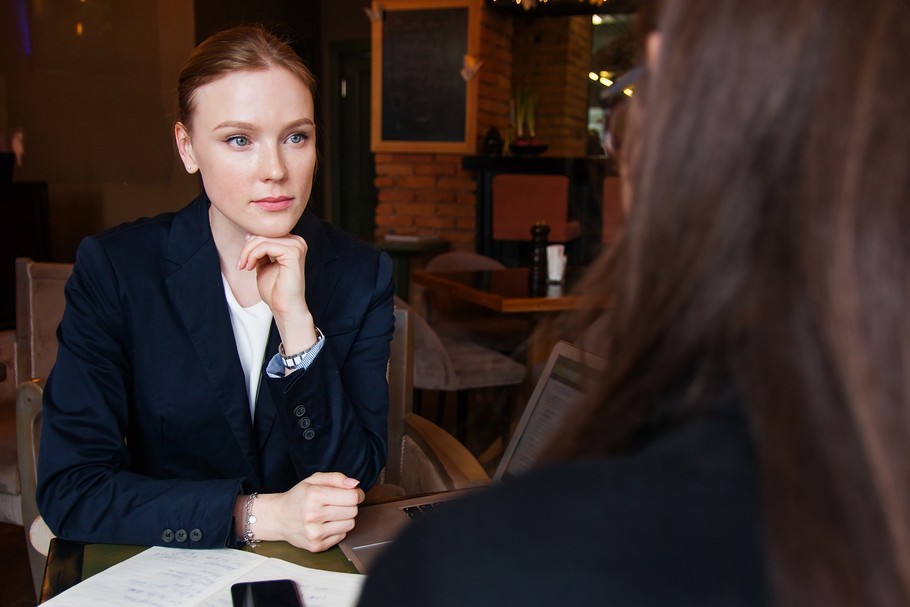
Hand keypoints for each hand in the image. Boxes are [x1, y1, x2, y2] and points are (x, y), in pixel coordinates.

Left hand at [237, 234, 315, 353]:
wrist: (284, 307)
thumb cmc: (275, 290)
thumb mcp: (263, 264)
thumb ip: (259, 250)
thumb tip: (249, 234)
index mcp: (292, 243)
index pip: (267, 232)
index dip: (251, 243)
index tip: (243, 260)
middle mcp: (297, 242)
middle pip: (264, 233)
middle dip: (247, 248)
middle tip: (240, 264)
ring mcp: (297, 246)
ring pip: (263, 238)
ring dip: (248, 252)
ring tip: (244, 266)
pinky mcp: (293, 253)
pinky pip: (265, 246)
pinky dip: (253, 256)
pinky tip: (250, 267)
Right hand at [240, 472, 364, 551]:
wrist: (279, 518)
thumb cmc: (299, 497)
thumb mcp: (314, 480)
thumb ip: (336, 478)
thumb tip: (355, 484)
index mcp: (313, 495)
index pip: (352, 497)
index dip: (357, 494)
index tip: (352, 493)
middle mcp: (313, 515)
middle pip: (353, 511)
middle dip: (349, 505)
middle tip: (338, 503)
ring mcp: (314, 533)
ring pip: (350, 524)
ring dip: (344, 518)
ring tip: (331, 514)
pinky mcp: (316, 546)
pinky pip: (342, 536)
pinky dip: (337, 529)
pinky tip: (325, 524)